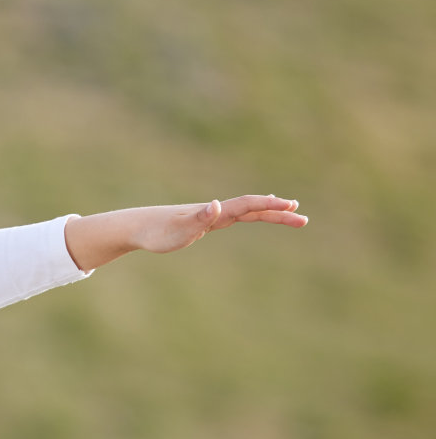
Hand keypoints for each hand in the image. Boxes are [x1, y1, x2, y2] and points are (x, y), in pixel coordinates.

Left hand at [64, 195, 306, 270]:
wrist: (137, 227)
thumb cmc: (155, 233)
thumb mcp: (177, 231)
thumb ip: (198, 219)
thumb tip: (216, 205)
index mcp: (212, 211)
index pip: (247, 206)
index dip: (269, 207)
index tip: (291, 207)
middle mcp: (215, 210)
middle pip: (252, 208)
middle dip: (277, 212)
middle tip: (302, 218)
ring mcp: (211, 214)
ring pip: (246, 211)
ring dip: (268, 213)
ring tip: (291, 214)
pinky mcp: (204, 221)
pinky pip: (235, 216)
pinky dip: (251, 214)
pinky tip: (255, 215)